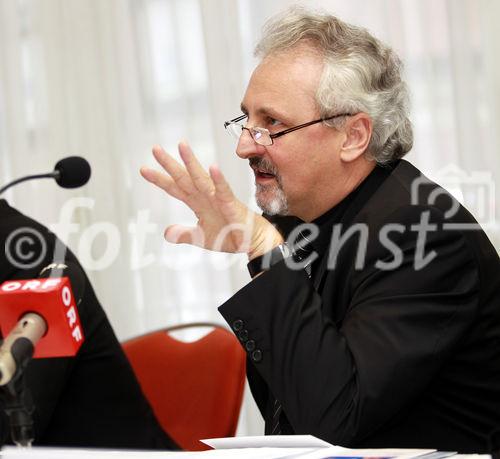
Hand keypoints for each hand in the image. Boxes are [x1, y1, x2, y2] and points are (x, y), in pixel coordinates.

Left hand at [140, 142, 283, 258]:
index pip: (175, 188)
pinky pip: (223, 191)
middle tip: (155, 149)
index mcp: (197, 203)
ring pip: (201, 178)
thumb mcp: (201, 238)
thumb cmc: (231, 235)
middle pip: (184, 178)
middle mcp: (205, 196)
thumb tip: (166, 232)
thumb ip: (184, 234)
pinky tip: (212, 168)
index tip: (144, 169)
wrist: (252, 241)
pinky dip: (218, 179)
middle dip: (169, 164)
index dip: (160, 179)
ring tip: (181, 146)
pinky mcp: (231, 204)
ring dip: (191, 162)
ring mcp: (218, 198)